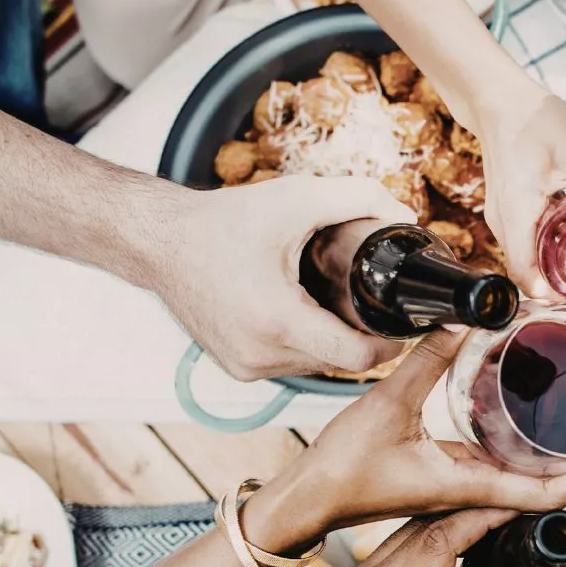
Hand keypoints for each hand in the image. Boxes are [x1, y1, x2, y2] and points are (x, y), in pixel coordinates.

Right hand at [157, 174, 413, 379]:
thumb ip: (358, 198)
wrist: (160, 242)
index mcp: (278, 320)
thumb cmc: (223, 221)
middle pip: (340, 360)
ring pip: (315, 364)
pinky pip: (289, 363)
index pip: (357, 358)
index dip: (390, 343)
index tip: (401, 320)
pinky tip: (302, 311)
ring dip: (331, 339)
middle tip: (371, 300)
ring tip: (333, 301)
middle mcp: (260, 353)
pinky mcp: (235, 368)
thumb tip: (405, 215)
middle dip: (361, 334)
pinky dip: (303, 342)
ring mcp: (245, 366)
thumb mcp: (297, 198)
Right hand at [242, 326, 565, 547]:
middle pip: (544, 487)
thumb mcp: (386, 403)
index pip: (546, 493)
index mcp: (466, 485)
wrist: (305, 501)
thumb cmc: (340, 467)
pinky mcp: (441, 478)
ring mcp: (456, 488)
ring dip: (555, 458)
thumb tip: (466, 321)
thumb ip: (425, 359)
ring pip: (521, 480)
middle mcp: (469, 492)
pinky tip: (522, 425)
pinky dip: (520, 452)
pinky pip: (495, 469)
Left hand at [292, 508, 565, 566]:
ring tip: (495, 516)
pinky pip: (391, 544)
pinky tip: (458, 541)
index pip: (441, 539)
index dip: (484, 515)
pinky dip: (428, 534)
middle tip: (517, 506)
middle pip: (426, 524)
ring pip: (407, 528)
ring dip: (450, 517)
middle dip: (474, 507)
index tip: (519, 506)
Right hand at [475, 83, 565, 295]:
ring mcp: (498, 215)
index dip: (550, 294)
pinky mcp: (504, 208)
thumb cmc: (534, 120)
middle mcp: (501, 219)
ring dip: (550, 267)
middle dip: (556, 285)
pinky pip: (522, 240)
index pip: (524, 271)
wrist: (500, 100)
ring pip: (523, 257)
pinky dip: (543, 247)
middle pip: (524, 270)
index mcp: (516, 210)